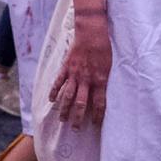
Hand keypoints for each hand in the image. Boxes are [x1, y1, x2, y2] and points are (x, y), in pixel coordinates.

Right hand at [48, 14, 111, 128]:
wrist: (91, 32)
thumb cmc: (104, 47)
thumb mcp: (110, 65)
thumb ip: (105, 79)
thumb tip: (103, 91)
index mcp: (100, 80)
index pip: (99, 103)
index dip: (97, 116)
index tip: (95, 125)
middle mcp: (86, 80)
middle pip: (81, 103)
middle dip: (77, 118)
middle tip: (75, 129)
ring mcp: (74, 74)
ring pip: (68, 96)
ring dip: (64, 109)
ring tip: (62, 120)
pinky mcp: (66, 67)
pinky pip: (58, 82)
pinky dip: (53, 92)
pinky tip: (51, 100)